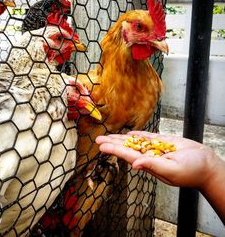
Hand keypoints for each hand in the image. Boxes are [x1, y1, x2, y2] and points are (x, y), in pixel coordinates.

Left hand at [96, 131, 218, 189]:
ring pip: (134, 141)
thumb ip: (153, 166)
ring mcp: (155, 149)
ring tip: (108, 135)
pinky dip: (136, 134)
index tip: (102, 146)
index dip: (114, 150)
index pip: (127, 155)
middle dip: (112, 143)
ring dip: (120, 138)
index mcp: (149, 164)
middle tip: (98, 139)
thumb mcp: (172, 170)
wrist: (206, 163)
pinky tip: (127, 133)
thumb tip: (135, 165)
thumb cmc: (192, 171)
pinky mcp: (163, 142)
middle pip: (127, 148)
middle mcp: (149, 156)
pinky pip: (146, 137)